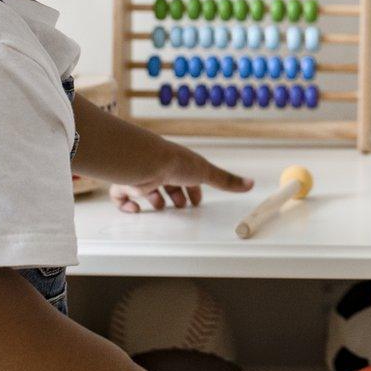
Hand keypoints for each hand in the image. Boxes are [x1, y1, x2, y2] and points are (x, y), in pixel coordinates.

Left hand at [111, 141, 252, 211]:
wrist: (144, 160)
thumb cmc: (174, 162)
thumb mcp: (206, 172)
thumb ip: (226, 180)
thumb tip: (250, 183)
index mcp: (179, 165)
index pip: (188, 178)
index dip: (193, 190)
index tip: (196, 202)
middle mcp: (160, 169)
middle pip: (168, 183)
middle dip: (174, 195)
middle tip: (180, 206)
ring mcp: (142, 175)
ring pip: (147, 189)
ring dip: (153, 199)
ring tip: (160, 207)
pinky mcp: (126, 182)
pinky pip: (121, 195)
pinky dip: (125, 204)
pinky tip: (134, 209)